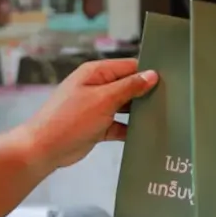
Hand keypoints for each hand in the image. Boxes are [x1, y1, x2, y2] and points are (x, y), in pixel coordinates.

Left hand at [18, 58, 158, 170]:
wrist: (44, 149)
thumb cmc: (69, 119)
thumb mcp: (103, 100)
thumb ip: (129, 87)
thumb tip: (152, 75)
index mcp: (96, 73)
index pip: (130, 67)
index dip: (148, 73)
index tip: (170, 82)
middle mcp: (98, 87)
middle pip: (130, 86)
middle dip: (147, 94)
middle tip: (171, 101)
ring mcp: (98, 107)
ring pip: (127, 107)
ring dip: (140, 113)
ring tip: (163, 117)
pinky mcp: (99, 126)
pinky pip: (121, 125)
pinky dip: (131, 129)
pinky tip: (146, 134)